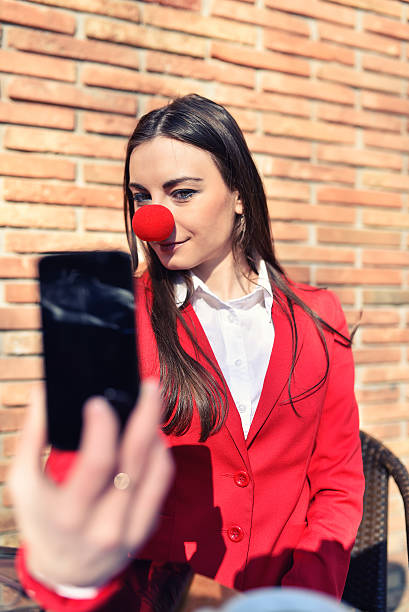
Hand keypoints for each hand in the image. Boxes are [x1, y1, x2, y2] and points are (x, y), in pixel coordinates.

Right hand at [8, 380, 173, 586]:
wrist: (67, 572)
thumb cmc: (43, 520)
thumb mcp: (24, 484)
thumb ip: (32, 436)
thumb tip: (44, 393)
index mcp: (70, 514)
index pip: (98, 464)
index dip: (102, 428)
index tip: (100, 400)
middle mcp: (106, 523)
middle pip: (136, 460)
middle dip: (146, 415)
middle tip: (148, 386)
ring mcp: (132, 527)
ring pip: (157, 468)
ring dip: (156, 431)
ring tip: (148, 406)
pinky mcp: (148, 525)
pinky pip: (163, 481)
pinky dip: (160, 452)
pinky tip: (152, 435)